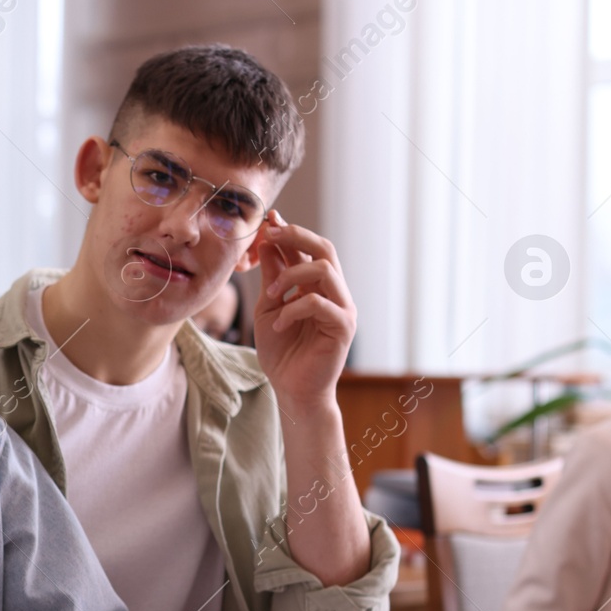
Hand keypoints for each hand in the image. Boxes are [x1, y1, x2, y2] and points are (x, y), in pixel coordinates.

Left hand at [251, 211, 356, 408]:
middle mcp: (334, 292)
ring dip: (293, 273)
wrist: (292, 390)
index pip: (309, 249)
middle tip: (270, 234)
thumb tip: (267, 242)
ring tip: (272, 293)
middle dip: (297, 235)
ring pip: (326, 270)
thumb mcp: (269, 309)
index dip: (290, 231)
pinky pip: (320, 303)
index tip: (268, 220)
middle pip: (325, 249)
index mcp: (317, 286)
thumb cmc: (282, 352)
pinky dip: (294, 309)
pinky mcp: (343, 327)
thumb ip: (272, 278)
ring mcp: (342, 308)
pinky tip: (278, 325)